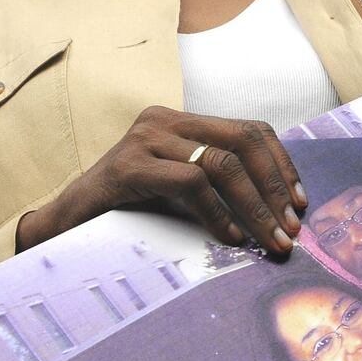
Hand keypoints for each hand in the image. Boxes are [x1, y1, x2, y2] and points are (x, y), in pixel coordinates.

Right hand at [16, 106, 304, 253]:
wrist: (61, 230)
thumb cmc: (126, 214)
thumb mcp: (180, 192)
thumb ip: (219, 187)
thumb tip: (281, 211)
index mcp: (181, 122)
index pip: (251, 131)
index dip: (282, 166)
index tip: (300, 204)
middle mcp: (164, 120)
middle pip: (244, 142)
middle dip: (275, 188)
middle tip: (291, 229)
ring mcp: (144, 140)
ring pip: (223, 164)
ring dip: (255, 207)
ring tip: (270, 240)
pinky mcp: (127, 167)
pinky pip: (190, 183)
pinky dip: (218, 213)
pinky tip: (230, 238)